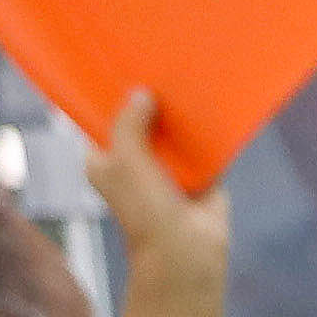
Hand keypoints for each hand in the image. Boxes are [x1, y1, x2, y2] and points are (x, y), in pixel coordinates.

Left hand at [85, 87, 228, 316]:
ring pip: (173, 133)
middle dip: (150, 102)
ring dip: (180, 116)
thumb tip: (142, 93)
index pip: (104, 120)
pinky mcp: (201, 175)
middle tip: (157, 67)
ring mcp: (169, 168)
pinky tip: (212, 106)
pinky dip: (208, 132)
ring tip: (186, 80)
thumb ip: (129, 123)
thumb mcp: (125, 158)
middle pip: (142, 122)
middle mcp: (135, 162)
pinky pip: (204, 146)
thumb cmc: (145, 208)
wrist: (186, 249)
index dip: (111, 98)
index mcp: (106, 160)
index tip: (121, 69)